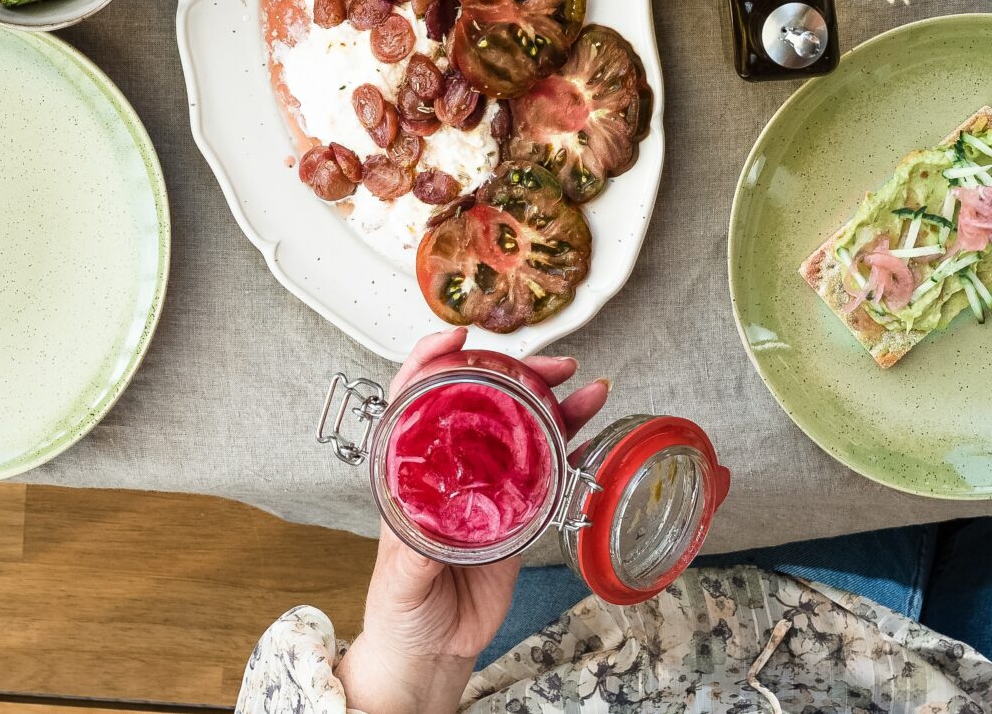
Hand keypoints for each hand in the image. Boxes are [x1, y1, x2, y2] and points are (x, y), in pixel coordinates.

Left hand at [335, 327, 609, 713]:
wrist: (430, 651)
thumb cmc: (400, 610)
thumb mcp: (399, 580)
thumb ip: (412, 555)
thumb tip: (425, 526)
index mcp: (411, 474)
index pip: (414, 401)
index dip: (431, 362)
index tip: (457, 339)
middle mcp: (452, 470)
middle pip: (481, 405)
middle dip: (516, 375)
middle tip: (552, 365)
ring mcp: (488, 489)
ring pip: (523, 433)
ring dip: (555, 406)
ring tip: (587, 388)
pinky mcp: (518, 516)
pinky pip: (548, 475)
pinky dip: (572, 451)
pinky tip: (592, 434)